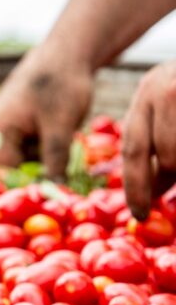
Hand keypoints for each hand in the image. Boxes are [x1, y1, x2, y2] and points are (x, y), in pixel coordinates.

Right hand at [0, 47, 95, 179]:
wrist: (67, 49)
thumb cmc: (62, 87)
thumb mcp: (61, 127)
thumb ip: (54, 159)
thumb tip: (55, 188)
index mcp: (0, 128)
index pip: (6, 166)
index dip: (29, 172)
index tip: (53, 170)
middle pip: (14, 156)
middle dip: (38, 156)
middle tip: (61, 141)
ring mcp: (5, 113)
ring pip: (22, 144)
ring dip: (43, 143)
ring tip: (62, 124)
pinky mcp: (16, 108)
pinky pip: (26, 130)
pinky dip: (42, 131)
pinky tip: (56, 117)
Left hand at [122, 60, 175, 220]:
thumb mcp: (166, 104)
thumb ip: (156, 139)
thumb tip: (150, 192)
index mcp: (148, 94)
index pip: (134, 149)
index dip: (136, 187)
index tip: (139, 214)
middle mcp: (166, 89)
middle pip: (168, 154)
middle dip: (171, 180)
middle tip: (170, 202)